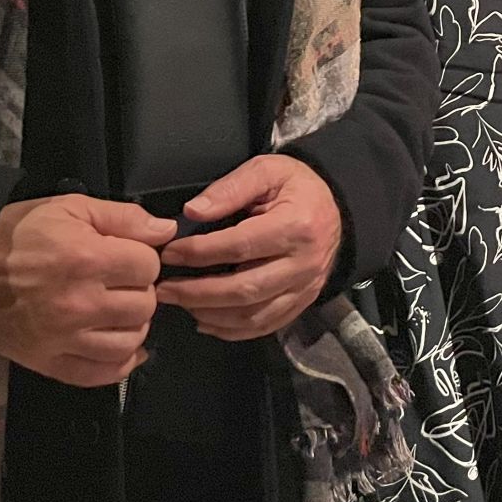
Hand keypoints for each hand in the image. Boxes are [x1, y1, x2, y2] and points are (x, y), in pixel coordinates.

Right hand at [0, 194, 173, 387]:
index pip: (149, 266)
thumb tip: (165, 230)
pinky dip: (119, 363)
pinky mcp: (49, 363)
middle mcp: (80, 304)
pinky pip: (102, 374)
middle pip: (144, 305)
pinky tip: (118, 344)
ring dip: (132, 325)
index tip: (127, 256)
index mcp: (87, 260)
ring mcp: (64, 339)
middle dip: (139, 290)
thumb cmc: (17, 234)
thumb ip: (124, 217)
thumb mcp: (69, 207)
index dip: (143, 258)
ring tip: (117, 311)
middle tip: (120, 282)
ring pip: (131, 341)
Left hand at [155, 154, 342, 340]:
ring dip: (211, 315)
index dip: (199, 253)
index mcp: (295, 226)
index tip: (169, 253)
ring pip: (253, 315)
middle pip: (244, 289)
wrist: (338, 207)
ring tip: (181, 305)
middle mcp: (303, 263)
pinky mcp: (302, 303)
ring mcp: (305, 288)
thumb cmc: (297, 187)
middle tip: (163, 290)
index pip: (238, 246)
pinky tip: (206, 321)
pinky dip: (232, 331)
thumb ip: (230, 189)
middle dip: (197, 293)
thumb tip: (192, 212)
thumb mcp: (267, 171)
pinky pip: (265, 326)